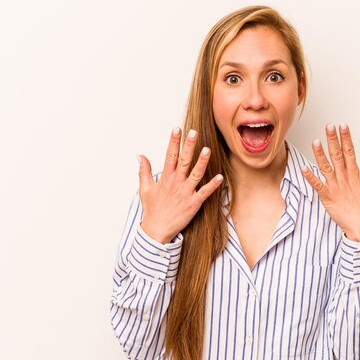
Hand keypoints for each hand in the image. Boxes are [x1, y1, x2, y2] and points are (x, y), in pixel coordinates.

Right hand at [137, 128, 223, 243]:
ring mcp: (185, 193)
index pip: (169, 155)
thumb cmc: (152, 210)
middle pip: (183, 161)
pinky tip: (219, 177)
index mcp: (165, 178)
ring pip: (195, 174)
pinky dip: (212, 185)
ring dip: (202, 162)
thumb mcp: (144, 188)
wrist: (156, 230)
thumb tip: (140, 155)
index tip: (177, 129)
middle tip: (193, 132)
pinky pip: (204, 193)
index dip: (174, 142)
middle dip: (188, 146)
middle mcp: (176, 183)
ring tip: (207, 149)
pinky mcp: (193, 204)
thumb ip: (144, 170)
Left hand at [300, 123, 359, 243]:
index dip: (346, 138)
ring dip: (320, 154)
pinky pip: (317, 185)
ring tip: (316, 141)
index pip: (351, 151)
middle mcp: (345, 178)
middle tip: (329, 126)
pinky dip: (310, 177)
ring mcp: (335, 187)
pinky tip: (303, 167)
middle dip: (333, 139)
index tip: (343, 126)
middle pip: (338, 155)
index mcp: (355, 174)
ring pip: (326, 167)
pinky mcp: (327, 197)